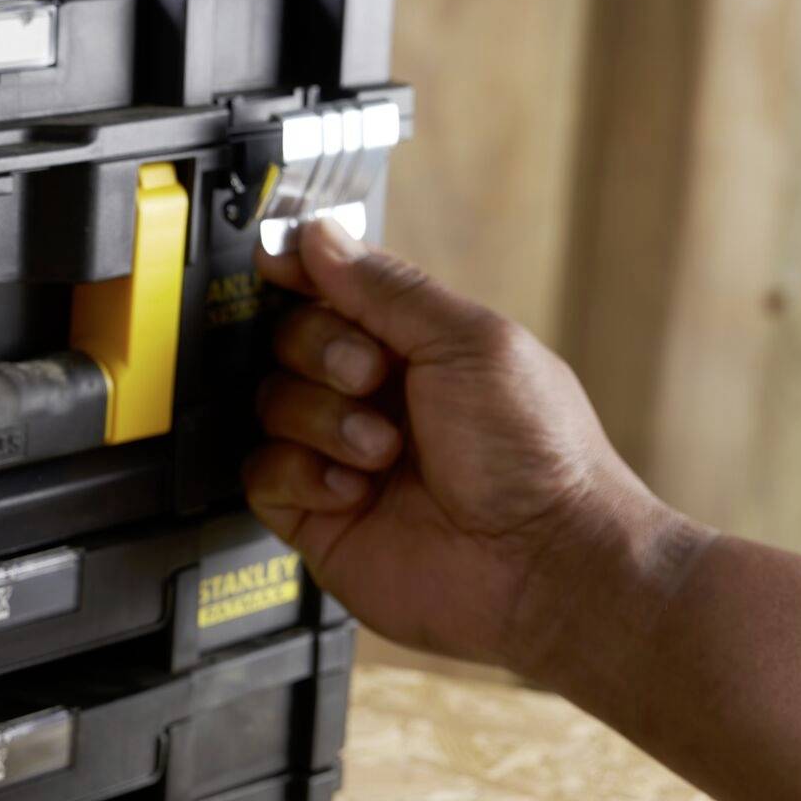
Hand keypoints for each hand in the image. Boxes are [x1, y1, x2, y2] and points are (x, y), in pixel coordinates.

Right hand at [243, 218, 678, 678]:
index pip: (334, 292)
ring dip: (324, 421)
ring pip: (271, 403)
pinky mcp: (316, 515)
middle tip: (370, 379)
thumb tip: (318, 238)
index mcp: (417, 347)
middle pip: (289, 340)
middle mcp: (374, 398)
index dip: (301, 274)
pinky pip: (261, 472)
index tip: (276, 262)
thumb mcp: (470, 342)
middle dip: (323, 353)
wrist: (539, 563)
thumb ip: (386, 288)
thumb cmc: (535, 455)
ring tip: (381, 452)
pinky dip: (302, 474)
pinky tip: (354, 490)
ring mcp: (341, 455)